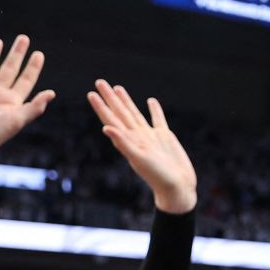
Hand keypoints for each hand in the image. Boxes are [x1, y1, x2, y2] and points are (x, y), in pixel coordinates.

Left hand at [87, 80, 196, 213]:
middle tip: (100, 82)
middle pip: (120, 113)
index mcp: (128, 141)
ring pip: (135, 114)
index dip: (101, 107)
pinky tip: (151, 101)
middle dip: (110, 98)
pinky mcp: (164, 137)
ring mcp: (150, 136)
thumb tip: (106, 128)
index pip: (111, 119)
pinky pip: (158, 120)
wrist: (177, 187)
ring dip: (126, 101)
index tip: (91, 93)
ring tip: (118, 88)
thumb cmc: (158, 176)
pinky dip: (154, 110)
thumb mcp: (139, 159)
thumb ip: (124, 143)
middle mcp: (137, 136)